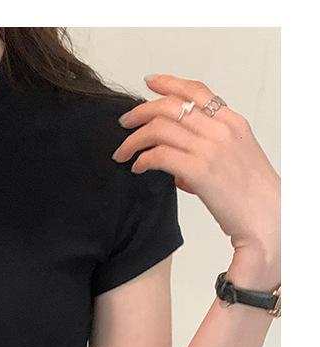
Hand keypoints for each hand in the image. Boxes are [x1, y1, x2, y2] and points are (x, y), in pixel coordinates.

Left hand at [112, 73, 279, 255]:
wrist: (268, 217)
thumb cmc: (252, 195)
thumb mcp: (236, 160)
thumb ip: (209, 153)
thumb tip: (178, 165)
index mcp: (232, 123)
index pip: (197, 91)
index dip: (169, 84)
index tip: (151, 84)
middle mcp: (220, 130)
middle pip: (171, 106)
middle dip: (141, 111)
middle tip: (125, 123)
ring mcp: (210, 149)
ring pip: (160, 128)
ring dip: (134, 139)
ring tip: (123, 152)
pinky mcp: (199, 171)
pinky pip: (160, 155)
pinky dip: (143, 159)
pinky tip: (138, 167)